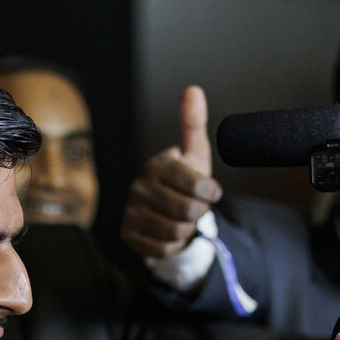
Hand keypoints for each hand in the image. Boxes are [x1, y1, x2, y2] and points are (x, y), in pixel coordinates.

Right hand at [120, 86, 222, 260]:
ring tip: (182, 218)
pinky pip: (163, 249)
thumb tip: (193, 90)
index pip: (195, 185)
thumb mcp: (194, 154)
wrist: (165, 211)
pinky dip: (173, 244)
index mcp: (157, 164)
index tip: (211, 192)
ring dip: (187, 229)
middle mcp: (139, 187)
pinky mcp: (128, 234)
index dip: (210, 193)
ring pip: (176, 232)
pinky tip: (170, 232)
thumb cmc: (185, 180)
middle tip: (195, 206)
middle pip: (187, 211)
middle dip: (199, 212)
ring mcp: (131, 211)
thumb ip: (193, 124)